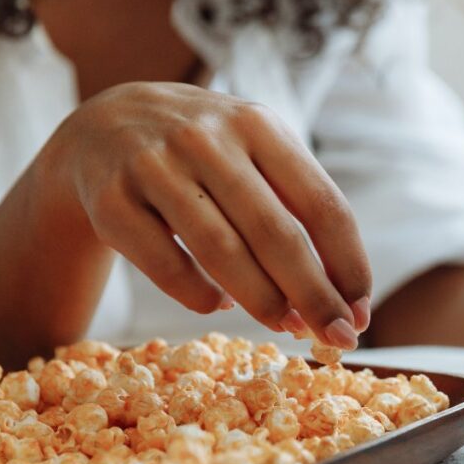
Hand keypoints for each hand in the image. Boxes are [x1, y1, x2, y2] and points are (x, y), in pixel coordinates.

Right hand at [40, 82, 370, 347]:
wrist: (102, 126)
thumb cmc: (204, 153)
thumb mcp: (253, 151)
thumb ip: (297, 208)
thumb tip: (343, 299)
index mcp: (258, 124)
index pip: (322, 203)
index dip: (348, 265)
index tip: (360, 312)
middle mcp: (206, 138)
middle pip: (276, 233)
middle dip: (315, 296)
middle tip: (337, 339)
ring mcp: (153, 166)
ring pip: (220, 250)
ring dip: (263, 300)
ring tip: (286, 325)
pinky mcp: (109, 200)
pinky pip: (165, 264)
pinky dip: (198, 295)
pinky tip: (218, 305)